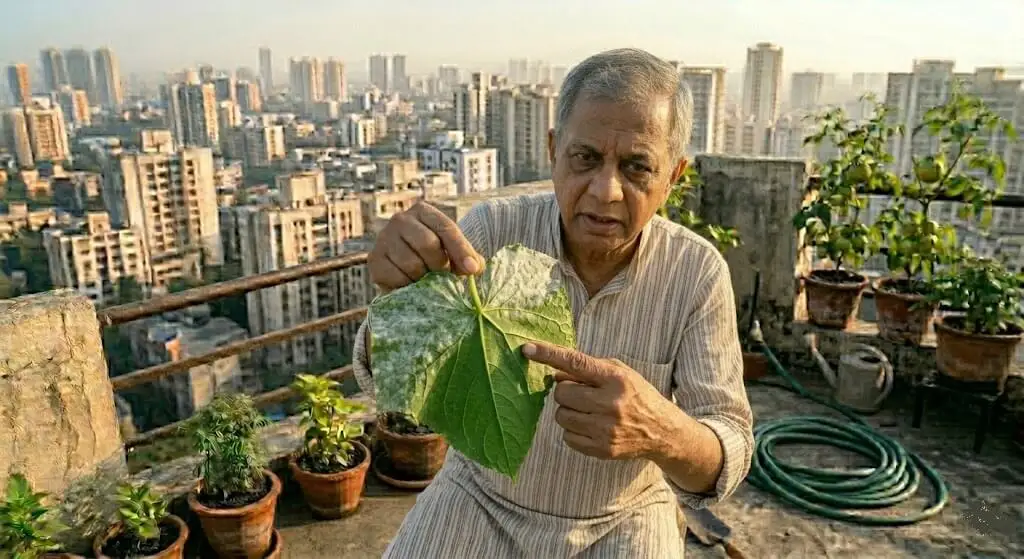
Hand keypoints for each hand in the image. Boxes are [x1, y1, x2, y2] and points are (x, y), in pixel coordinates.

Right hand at [369, 202, 483, 290]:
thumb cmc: (435, 256)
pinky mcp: (374, 260)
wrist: (406, 269)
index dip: (461, 250)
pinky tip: (410, 283)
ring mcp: (383, 239)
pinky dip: (408, 285)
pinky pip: (397, 277)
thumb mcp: (454, 252)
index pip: (445, 228)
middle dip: (440, 265)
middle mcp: (400, 219)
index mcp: (423, 211)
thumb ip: (469, 257)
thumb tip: (474, 267)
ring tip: (426, 278)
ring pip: (412, 264)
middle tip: (442, 274)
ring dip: (424, 278)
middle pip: (428, 244)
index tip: (472, 270)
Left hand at [522, 341, 673, 460]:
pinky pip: (567, 437)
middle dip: (565, 391)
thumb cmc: (637, 395)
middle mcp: (611, 404)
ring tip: (588, 411)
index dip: (549, 354)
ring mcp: (605, 430)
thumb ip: (588, 368)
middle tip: (581, 393)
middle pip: (561, 392)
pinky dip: (573, 430)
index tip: (527, 349)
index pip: (575, 363)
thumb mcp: (620, 372)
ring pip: (561, 416)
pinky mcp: (602, 450)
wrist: (662, 431)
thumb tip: (555, 374)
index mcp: (616, 379)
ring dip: (568, 411)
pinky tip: (591, 426)